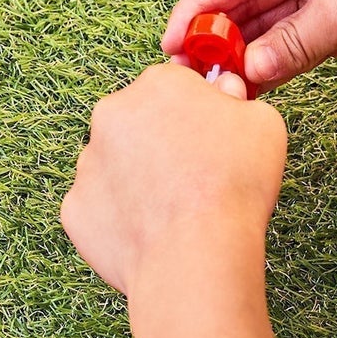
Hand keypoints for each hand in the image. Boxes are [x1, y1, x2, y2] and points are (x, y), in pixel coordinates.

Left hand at [61, 63, 285, 294]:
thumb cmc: (232, 186)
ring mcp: (86, 162)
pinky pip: (99, 206)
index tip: (209, 137)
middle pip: (137, 122)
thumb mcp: (261, 123)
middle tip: (192, 176)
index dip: (195, 113)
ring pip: (114, 165)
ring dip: (137, 179)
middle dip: (160, 143)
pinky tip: (149, 232)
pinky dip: (120, 217)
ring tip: (172, 209)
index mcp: (157, 84)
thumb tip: (223, 93)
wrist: (194, 253)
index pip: (174, 87)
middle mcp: (111, 114)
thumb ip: (236, 99)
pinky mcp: (74, 206)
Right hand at [161, 0, 336, 91]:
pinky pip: (294, 47)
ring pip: (269, 28)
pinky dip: (273, 66)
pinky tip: (248, 85)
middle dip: (218, 36)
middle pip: (248, 1)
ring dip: (243, 57)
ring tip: (214, 85)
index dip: (201, 7)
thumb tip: (243, 72)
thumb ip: (287, 43)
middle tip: (186, 70)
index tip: (172, 39)